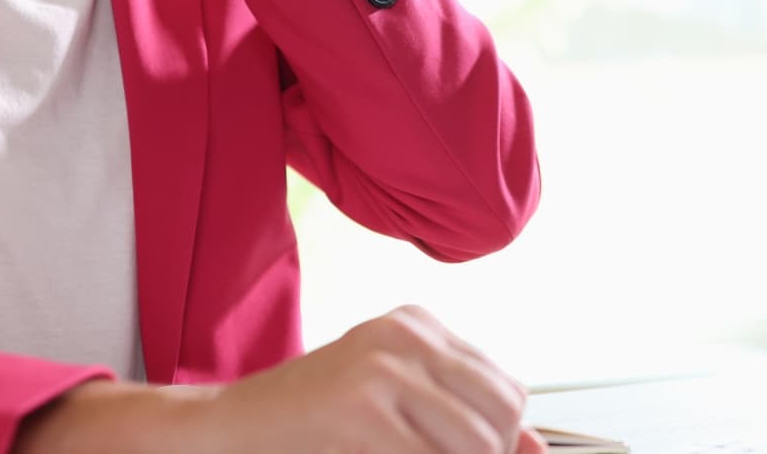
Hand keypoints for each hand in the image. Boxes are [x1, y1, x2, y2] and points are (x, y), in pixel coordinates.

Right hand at [16, 307, 546, 453]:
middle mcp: (406, 334)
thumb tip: (538, 450)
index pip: (506, 387)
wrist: (227, 427)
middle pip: (499, 413)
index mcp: (418, 324)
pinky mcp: (362, 408)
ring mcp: (384, 368)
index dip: (503, 438)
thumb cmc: (309, 423)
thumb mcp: (394, 406)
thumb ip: (461, 420)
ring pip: (474, 442)